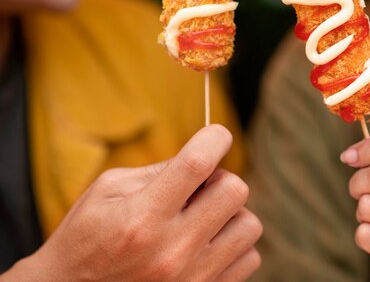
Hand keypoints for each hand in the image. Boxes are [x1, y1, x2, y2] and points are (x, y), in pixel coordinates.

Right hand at [10, 125, 261, 281]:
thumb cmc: (86, 240)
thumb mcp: (107, 192)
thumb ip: (157, 171)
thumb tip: (204, 155)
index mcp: (142, 216)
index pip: (198, 163)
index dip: (215, 139)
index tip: (217, 136)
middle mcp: (172, 250)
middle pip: (234, 190)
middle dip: (220, 179)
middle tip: (199, 188)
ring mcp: (192, 278)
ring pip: (249, 225)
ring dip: (230, 215)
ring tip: (203, 219)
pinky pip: (250, 258)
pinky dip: (234, 246)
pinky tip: (207, 244)